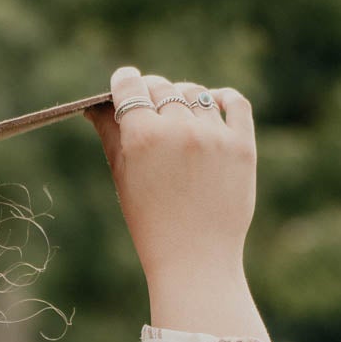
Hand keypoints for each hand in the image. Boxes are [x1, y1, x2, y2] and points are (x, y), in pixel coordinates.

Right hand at [83, 67, 256, 285]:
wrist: (196, 260)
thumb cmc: (151, 224)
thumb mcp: (123, 178)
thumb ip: (111, 135)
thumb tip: (98, 106)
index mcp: (143, 138)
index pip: (131, 86)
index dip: (124, 81)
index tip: (125, 82)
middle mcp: (179, 130)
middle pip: (162, 87)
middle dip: (151, 92)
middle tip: (150, 107)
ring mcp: (213, 136)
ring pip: (195, 93)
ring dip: (183, 99)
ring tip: (179, 118)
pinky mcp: (242, 145)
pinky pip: (235, 102)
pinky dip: (223, 98)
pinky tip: (213, 105)